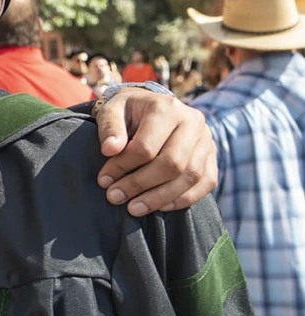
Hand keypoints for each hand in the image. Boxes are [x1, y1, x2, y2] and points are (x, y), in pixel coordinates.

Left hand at [94, 88, 217, 215]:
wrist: (151, 106)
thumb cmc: (127, 111)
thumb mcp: (111, 110)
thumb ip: (110, 128)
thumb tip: (110, 150)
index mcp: (166, 108)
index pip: (146, 146)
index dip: (122, 167)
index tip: (103, 180)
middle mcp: (192, 122)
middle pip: (172, 164)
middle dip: (140, 185)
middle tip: (115, 197)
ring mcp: (206, 139)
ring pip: (191, 176)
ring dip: (160, 197)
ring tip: (134, 208)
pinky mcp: (212, 156)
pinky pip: (207, 182)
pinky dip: (184, 199)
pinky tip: (160, 207)